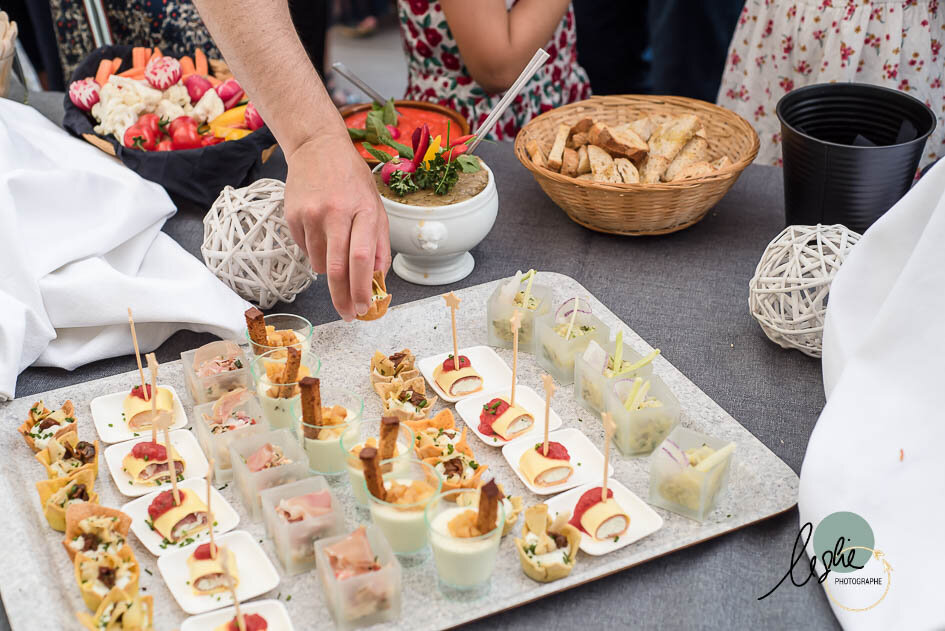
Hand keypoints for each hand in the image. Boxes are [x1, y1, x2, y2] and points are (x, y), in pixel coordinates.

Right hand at [284, 136, 390, 320]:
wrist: (317, 148)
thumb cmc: (352, 181)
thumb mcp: (376, 208)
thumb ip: (379, 245)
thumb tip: (378, 281)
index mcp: (362, 211)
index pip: (361, 259)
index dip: (362, 288)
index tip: (363, 308)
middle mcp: (335, 213)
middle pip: (336, 268)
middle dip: (342, 298)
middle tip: (347, 314)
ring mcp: (310, 214)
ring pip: (318, 264)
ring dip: (329, 270)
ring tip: (335, 248)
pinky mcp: (292, 216)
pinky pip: (305, 250)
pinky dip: (315, 252)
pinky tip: (320, 232)